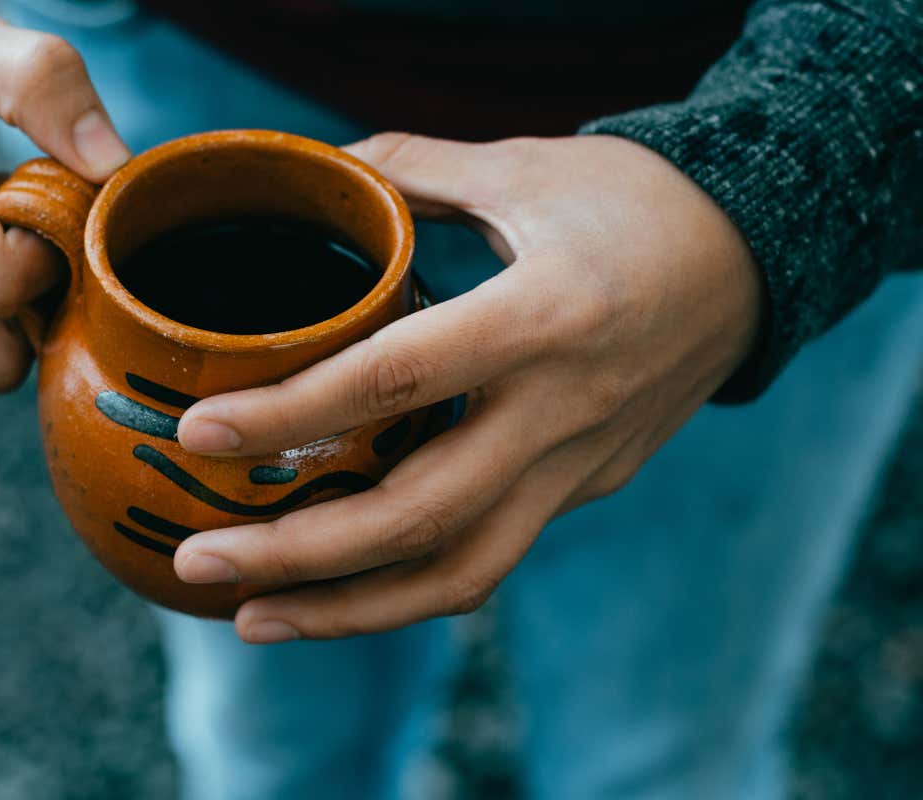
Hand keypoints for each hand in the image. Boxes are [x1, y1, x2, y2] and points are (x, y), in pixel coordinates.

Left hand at [172, 133, 762, 642]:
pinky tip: (337, 593)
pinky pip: (490, 557)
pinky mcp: (584, 490)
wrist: (751, 263)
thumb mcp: (523, 166)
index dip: (293, 413)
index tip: (202, 433)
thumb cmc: (634, 204)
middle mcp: (562, 409)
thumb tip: (312, 174)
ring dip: (348, 609)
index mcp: (544, 315)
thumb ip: (409, 170)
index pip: (399, 378)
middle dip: (300, 553)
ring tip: (250, 618)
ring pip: (460, 570)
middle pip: (421, 514)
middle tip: (200, 562)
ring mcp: (579, 466)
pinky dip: (406, 587)